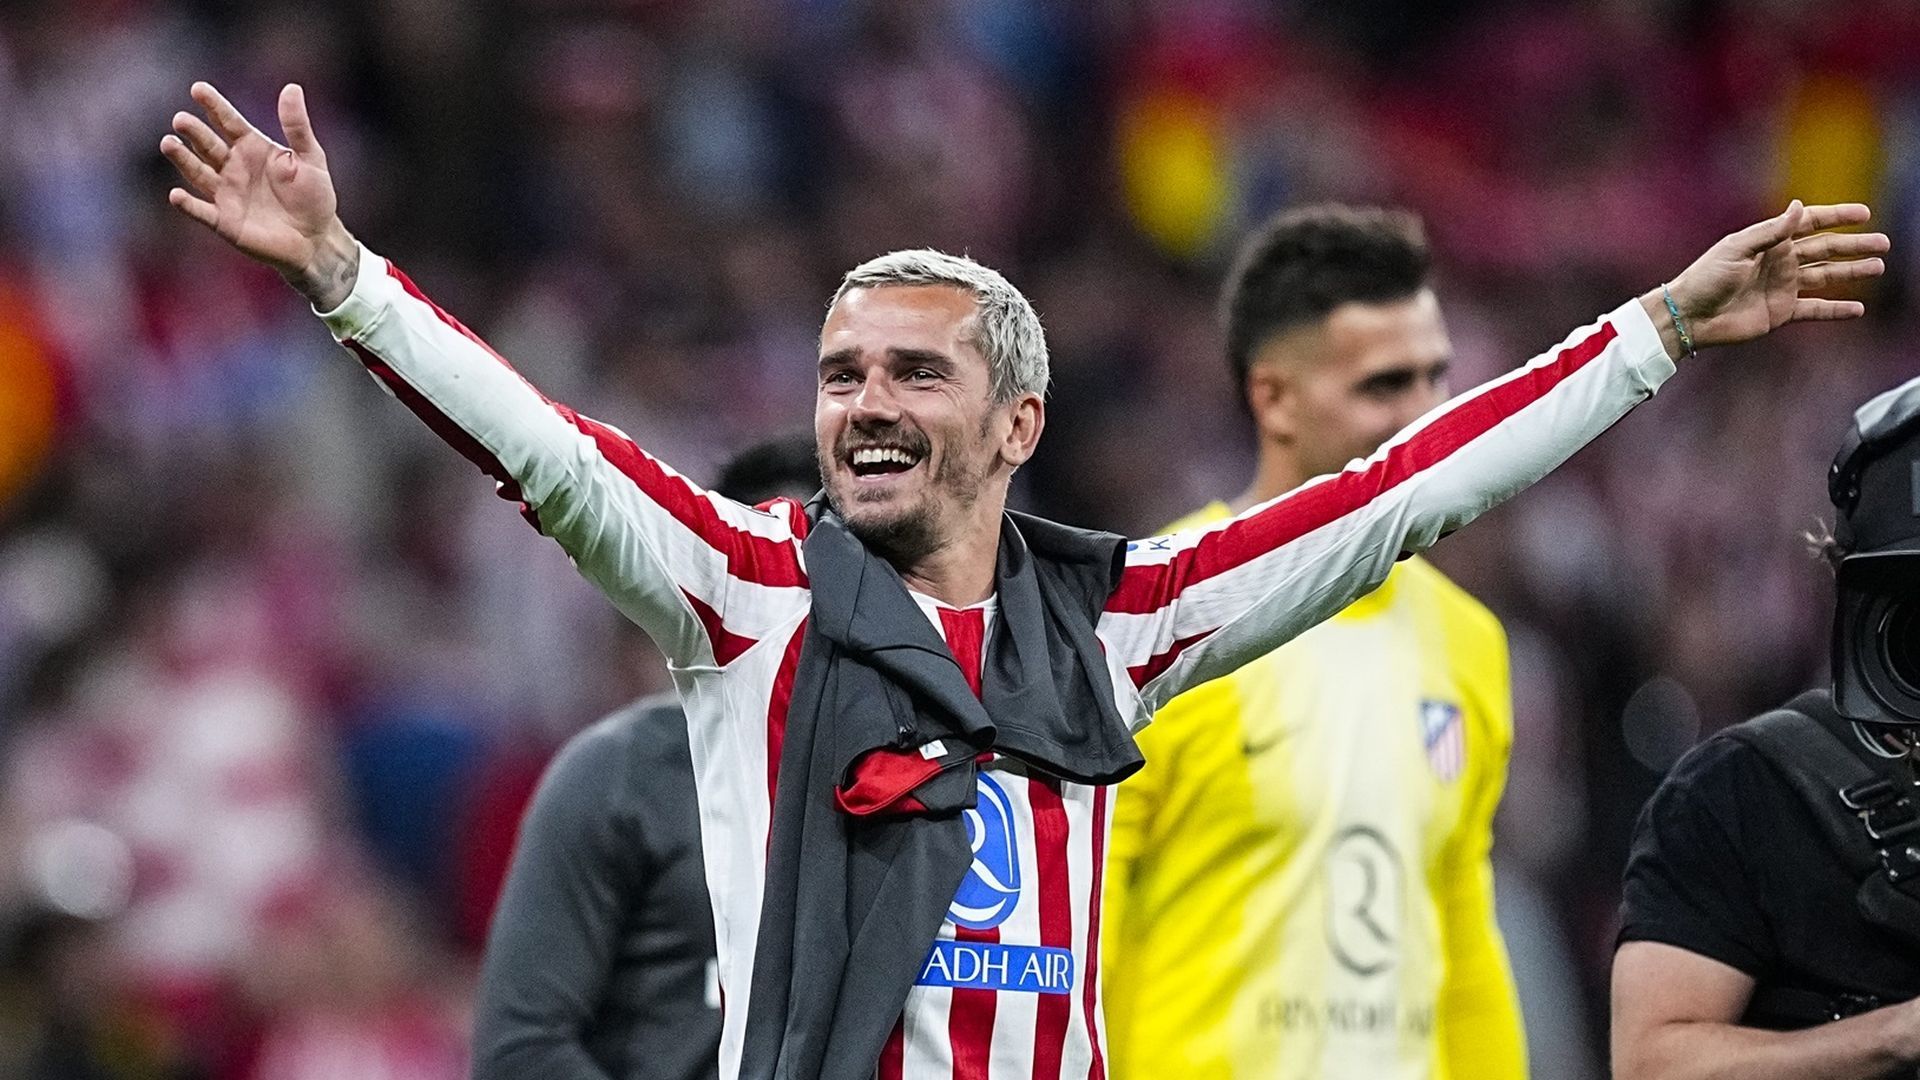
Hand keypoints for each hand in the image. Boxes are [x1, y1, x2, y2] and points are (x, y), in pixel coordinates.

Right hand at [161, 82, 357, 309]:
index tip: (198, 89)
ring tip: (169, 143)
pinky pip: (202, 211)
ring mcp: (226, 193)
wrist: (317, 239)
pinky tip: (176, 195)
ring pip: (198, 172)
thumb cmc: (314, 197)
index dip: (214, 106)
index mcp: (252, 148)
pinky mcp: (225, 221)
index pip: (228, 121)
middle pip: (208, 145)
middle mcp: (233, 167)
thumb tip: (292, 87)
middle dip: (194, 132)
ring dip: (182, 159)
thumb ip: (297, 126)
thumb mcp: (311, 158)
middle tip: (181, 120)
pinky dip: (188, 205)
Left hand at [1645, 201, 1888, 358]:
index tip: (1864, 214)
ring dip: (1852, 273)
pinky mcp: (1780, 312)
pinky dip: (1836, 310)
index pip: (1810, 224)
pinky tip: (1858, 309)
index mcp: (1770, 242)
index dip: (1837, 218)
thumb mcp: (1738, 248)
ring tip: (1878, 267)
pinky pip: (1815, 310)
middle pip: (1825, 250)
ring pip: (1826, 277)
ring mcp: (1782, 287)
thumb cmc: (1707, 278)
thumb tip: (1799, 205)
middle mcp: (1780, 262)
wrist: (1689, 317)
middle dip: (1854, 246)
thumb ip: (1772, 230)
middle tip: (1884, 244)